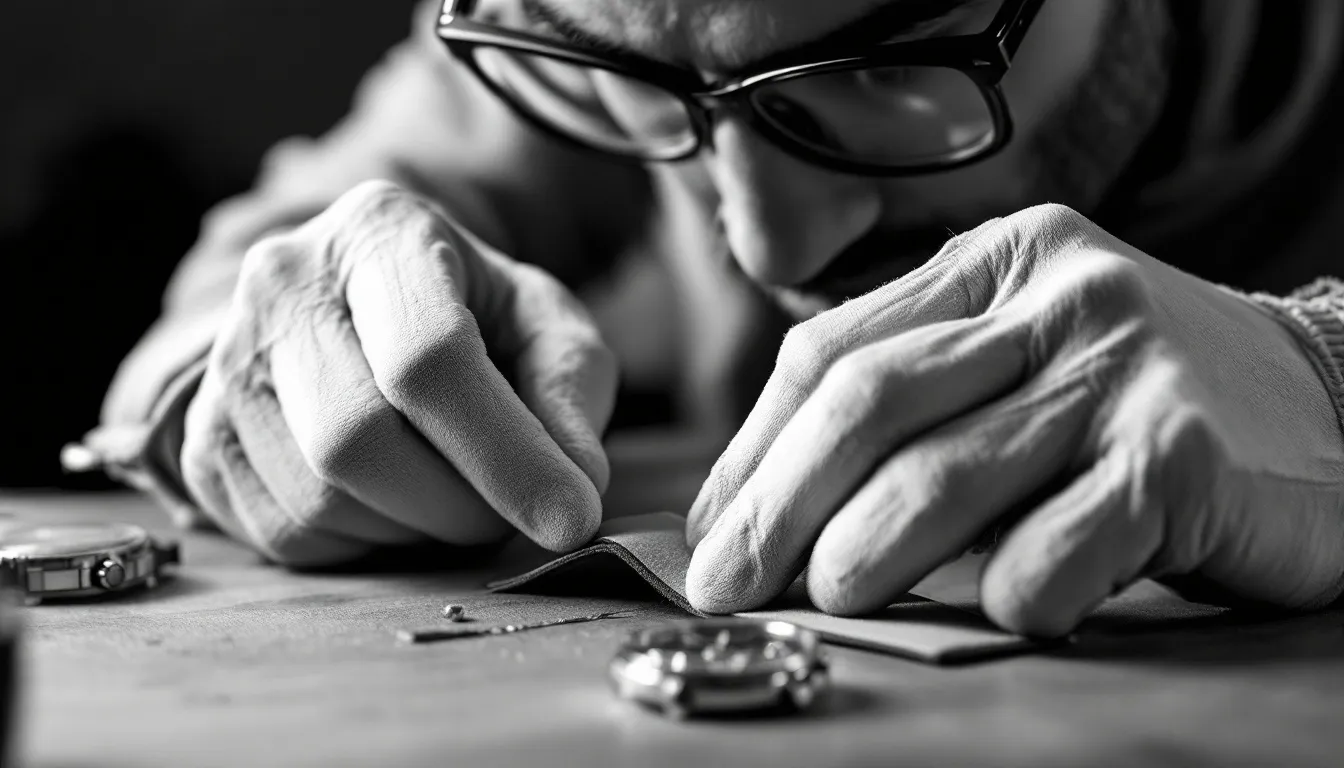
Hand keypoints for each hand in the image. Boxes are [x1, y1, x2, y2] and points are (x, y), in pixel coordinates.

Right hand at [180, 181, 615, 564]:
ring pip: (318, 500)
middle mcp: (281, 282)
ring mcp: (225, 360)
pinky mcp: (203, 436)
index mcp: (380, 231)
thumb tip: (574, 487)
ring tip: (452, 494)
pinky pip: (284, 535)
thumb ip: (570, 392)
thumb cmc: (478, 316)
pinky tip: (394, 501)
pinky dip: (361, 544)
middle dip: (456, 506)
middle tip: (510, 513)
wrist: (376, 312)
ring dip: (412, 530)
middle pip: (357, 439)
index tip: (570, 520)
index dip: (505, 455)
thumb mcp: (547, 325)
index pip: (430, 357)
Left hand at [686, 204, 1343, 636]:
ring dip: (861, 550)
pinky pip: (1056, 546)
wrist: (1336, 411)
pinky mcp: (1186, 457)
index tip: (711, 532)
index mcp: (998, 264)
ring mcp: (1123, 370)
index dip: (754, 450)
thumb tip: (762, 509)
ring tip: (822, 600)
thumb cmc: (1140, 405)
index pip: (831, 351)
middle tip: (728, 583)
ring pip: (945, 474)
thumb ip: (919, 407)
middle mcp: (1057, 297)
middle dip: (779, 505)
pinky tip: (986, 612)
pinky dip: (1001, 590)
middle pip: (868, 403)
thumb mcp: (1026, 362)